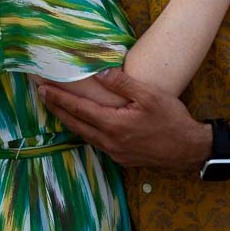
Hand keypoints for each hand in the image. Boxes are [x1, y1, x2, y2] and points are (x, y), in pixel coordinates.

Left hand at [39, 68, 210, 169]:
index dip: (58, 97)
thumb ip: (123, 83)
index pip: (78, 108)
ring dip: (68, 120)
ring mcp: (114, 152)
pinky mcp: (122, 158)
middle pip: (75, 123)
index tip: (43, 87)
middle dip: (56, 108)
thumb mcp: (149, 95)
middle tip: (42, 94)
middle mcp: (109, 141)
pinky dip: (84, 130)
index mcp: (112, 124)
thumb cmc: (171, 119)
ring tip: (57, 107)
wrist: (187, 150)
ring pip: (84, 135)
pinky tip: (84, 124)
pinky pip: (96, 142)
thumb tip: (100, 72)